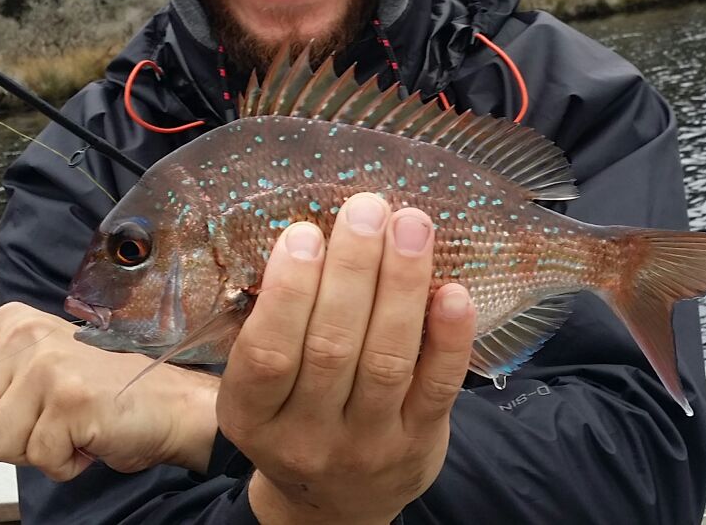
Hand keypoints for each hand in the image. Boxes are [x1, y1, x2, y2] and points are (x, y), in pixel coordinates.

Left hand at [0, 301, 219, 480]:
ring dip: (33, 453)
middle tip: (40, 427)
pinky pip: (38, 458)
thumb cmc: (99, 394)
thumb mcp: (29, 376)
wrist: (166, 404)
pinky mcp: (71, 398)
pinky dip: (64, 463)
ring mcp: (48, 365)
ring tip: (67, 430)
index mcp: (8, 325)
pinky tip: (86, 438)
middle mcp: (25, 336)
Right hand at [218, 193, 477, 524]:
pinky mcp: (419, 443)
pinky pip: (438, 386)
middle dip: (352, 270)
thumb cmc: (295, 419)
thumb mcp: (262, 390)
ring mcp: (367, 443)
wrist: (333, 504)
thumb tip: (309, 230)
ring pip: (386, 359)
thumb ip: (277, 326)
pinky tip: (453, 290)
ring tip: (411, 225)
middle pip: (331, 348)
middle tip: (367, 209)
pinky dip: (449, 337)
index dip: (288, 293)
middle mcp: (306, 435)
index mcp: (252, 415)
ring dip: (401, 285)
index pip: (267, 355)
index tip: (305, 232)